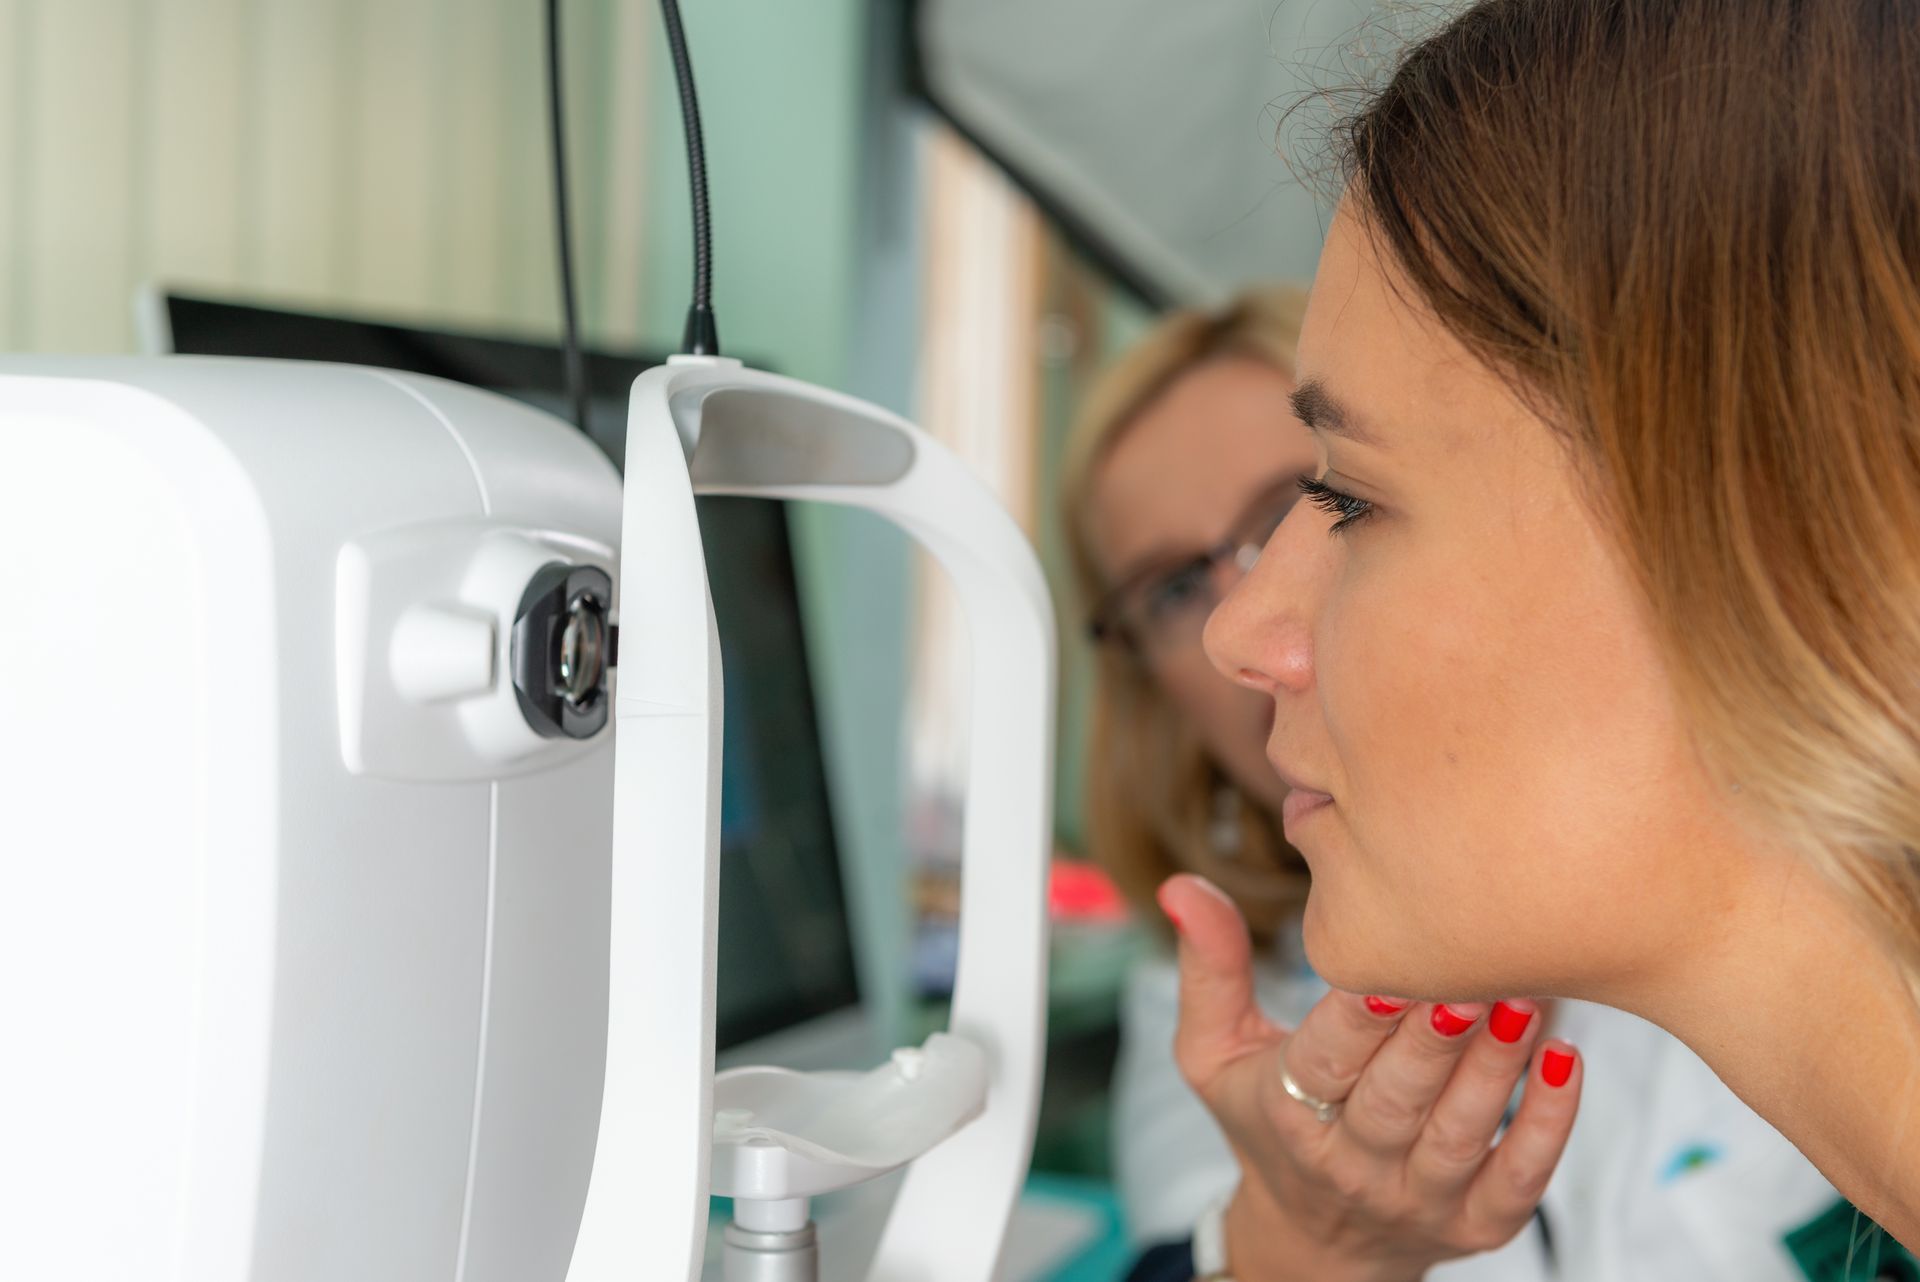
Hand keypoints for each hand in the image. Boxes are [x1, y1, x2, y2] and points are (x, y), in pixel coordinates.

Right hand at [1158, 875, 1581, 1281]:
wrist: (1316, 1240)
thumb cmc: (1265, 1120)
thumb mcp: (1214, 1051)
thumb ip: (1208, 968)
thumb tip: (1182, 887)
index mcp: (1286, 1115)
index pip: (1322, 1064)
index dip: (1355, 1020)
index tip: (1386, 965)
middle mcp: (1350, 1165)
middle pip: (1396, 1101)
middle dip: (1436, 1038)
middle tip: (1475, 972)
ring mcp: (1418, 1200)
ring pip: (1460, 1134)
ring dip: (1499, 1068)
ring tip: (1529, 998)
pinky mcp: (1478, 1224)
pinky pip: (1519, 1179)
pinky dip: (1546, 1125)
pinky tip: (1565, 1062)